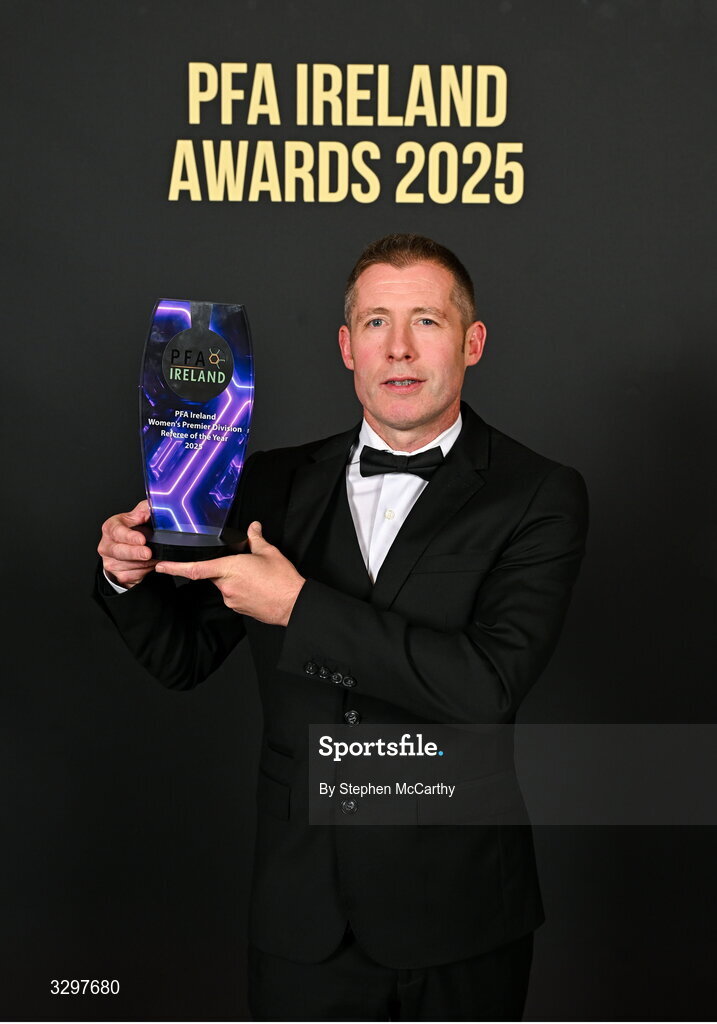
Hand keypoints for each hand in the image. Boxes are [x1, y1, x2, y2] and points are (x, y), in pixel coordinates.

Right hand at [98, 499, 156, 588]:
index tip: (142, 539)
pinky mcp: (118, 575)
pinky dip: (145, 570)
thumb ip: (144, 509)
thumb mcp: (139, 516)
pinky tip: (150, 563)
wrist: (129, 551)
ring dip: (145, 562)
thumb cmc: (135, 531)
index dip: (129, 536)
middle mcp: (107, 545)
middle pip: (119, 551)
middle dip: (135, 553)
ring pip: (129, 565)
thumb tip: (152, 507)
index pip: (117, 531)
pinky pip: (134, 575)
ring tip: (154, 555)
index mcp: (111, 527)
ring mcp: (110, 561)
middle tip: (148, 552)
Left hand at [155, 521, 304, 626]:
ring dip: (233, 578)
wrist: (293, 604)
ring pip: (223, 585)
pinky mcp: (238, 608)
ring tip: (255, 576)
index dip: (175, 567)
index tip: (160, 566)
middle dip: (222, 568)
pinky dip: (240, 588)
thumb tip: (253, 527)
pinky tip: (256, 586)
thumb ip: (256, 538)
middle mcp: (226, 586)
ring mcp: (231, 599)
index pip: (196, 568)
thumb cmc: (282, 580)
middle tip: (243, 566)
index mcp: (230, 568)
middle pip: (213, 574)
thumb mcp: (269, 553)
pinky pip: (232, 595)